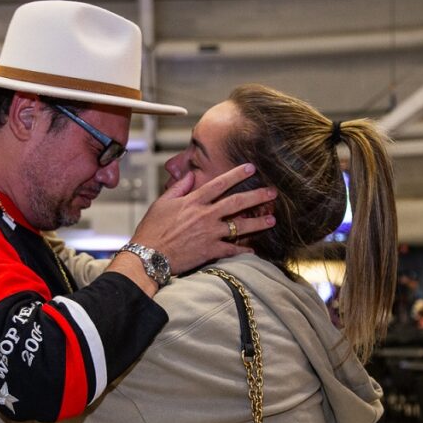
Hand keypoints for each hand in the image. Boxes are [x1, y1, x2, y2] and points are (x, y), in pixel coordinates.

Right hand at [130, 164, 275, 274]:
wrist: (149, 255)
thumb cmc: (152, 229)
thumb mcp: (162, 203)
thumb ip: (179, 188)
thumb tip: (191, 175)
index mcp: (193, 201)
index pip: (219, 184)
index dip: (236, 174)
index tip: (251, 168)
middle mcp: (205, 216)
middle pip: (236, 202)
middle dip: (257, 196)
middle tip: (273, 192)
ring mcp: (209, 233)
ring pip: (239, 226)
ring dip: (258, 223)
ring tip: (272, 220)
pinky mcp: (210, 250)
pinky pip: (232, 250)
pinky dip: (243, 250)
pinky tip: (254, 250)